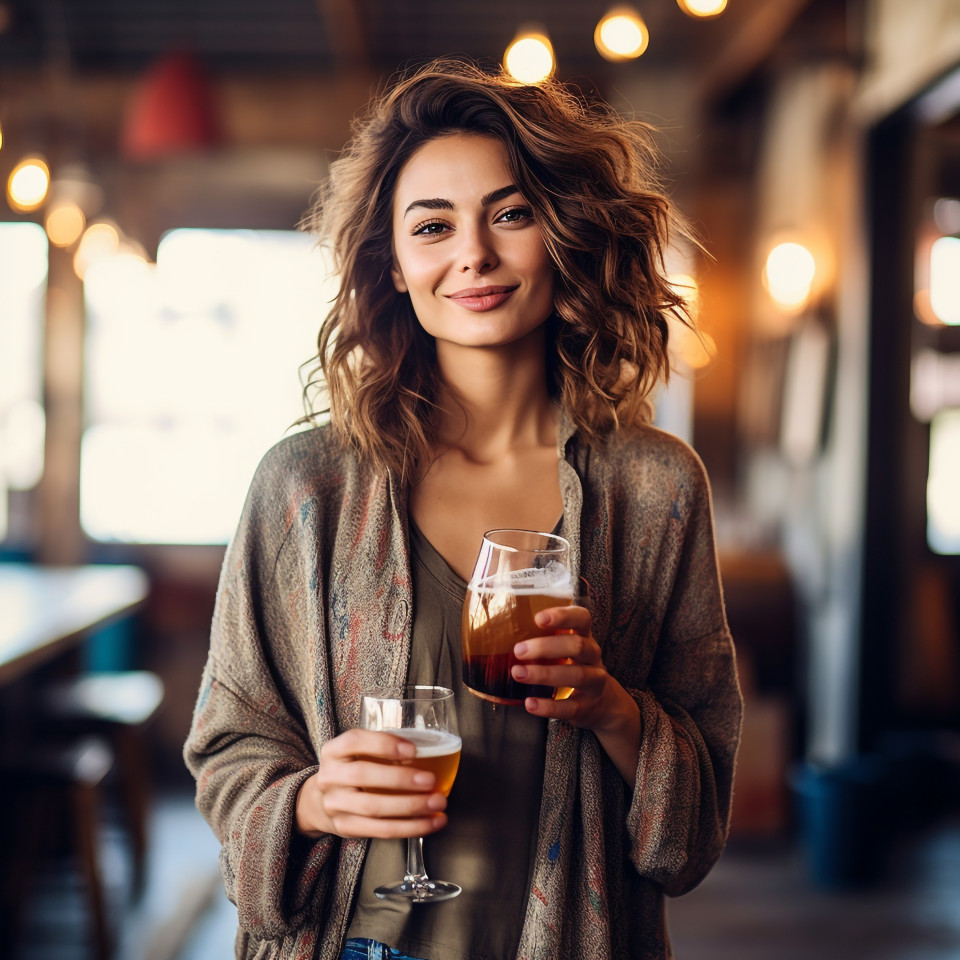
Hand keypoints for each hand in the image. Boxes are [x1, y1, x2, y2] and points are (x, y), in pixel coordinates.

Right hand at [295, 728, 447, 839]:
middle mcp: (330, 776)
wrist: (321, 801)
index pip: (354, 741)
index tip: (413, 749)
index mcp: (334, 751)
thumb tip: (427, 752)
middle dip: (400, 778)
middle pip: (363, 775)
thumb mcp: (358, 753)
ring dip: (410, 806)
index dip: (384, 744)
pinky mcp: (346, 828)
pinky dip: (410, 827)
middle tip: (430, 780)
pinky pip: (380, 830)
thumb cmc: (352, 770)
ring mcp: (335, 804)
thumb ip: (383, 750)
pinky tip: (432, 822)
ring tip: (437, 803)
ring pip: (373, 807)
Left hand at [511, 605, 641, 782]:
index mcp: (585, 636)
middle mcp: (593, 656)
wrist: (602, 703)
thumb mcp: (565, 648)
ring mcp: (594, 682)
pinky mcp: (587, 707)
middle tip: (518, 650)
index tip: (538, 618)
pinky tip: (530, 704)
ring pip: (576, 675)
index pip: (581, 618)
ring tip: (518, 673)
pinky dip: (549, 706)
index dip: (562, 616)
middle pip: (577, 646)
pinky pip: (570, 707)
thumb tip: (500, 631)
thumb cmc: (573, 666)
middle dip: (546, 647)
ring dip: (544, 674)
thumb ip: (543, 638)